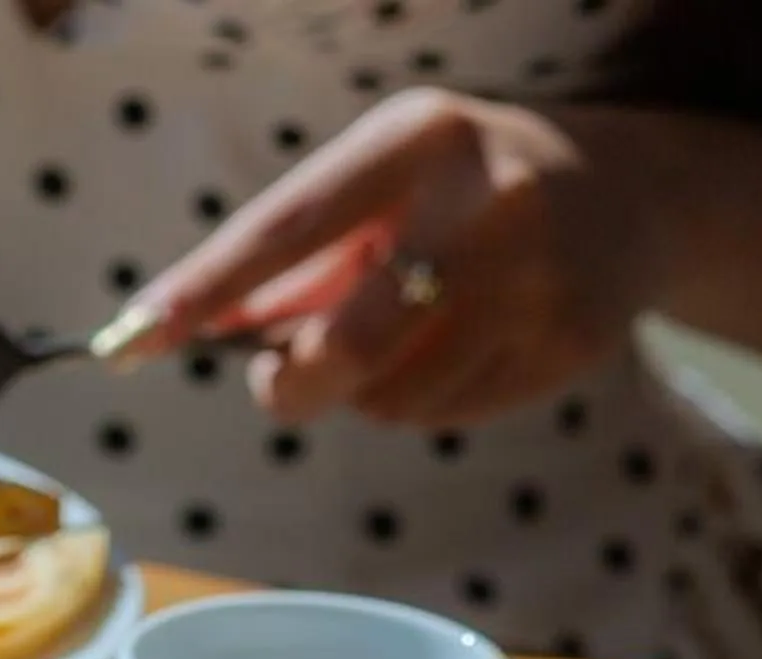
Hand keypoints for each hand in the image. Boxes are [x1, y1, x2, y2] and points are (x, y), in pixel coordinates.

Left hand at [116, 89, 669, 428]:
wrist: (633, 191)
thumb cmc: (461, 190)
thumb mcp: (383, 183)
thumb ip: (291, 259)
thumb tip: (185, 329)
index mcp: (419, 140)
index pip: (283, 229)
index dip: (201, 291)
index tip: (128, 339)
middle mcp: (488, 201)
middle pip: (342, 345)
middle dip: (290, 383)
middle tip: (278, 379)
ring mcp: (540, 277)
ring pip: (387, 398)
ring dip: (364, 390)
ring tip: (405, 335)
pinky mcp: (572, 342)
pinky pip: (444, 416)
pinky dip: (424, 399)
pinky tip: (463, 346)